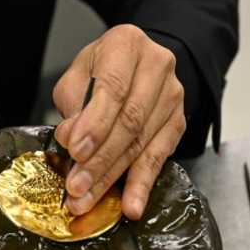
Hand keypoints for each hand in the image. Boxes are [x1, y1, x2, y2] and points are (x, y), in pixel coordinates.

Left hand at [51, 24, 185, 219]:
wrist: (135, 62)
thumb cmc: (102, 68)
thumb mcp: (78, 75)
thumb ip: (74, 104)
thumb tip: (72, 139)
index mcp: (126, 44)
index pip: (112, 88)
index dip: (94, 123)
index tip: (75, 151)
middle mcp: (157, 66)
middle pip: (129, 121)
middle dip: (100, 159)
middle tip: (77, 186)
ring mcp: (173, 95)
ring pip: (142, 143)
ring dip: (114, 177)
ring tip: (89, 199)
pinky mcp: (178, 122)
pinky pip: (159, 157)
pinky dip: (142, 183)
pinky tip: (131, 204)